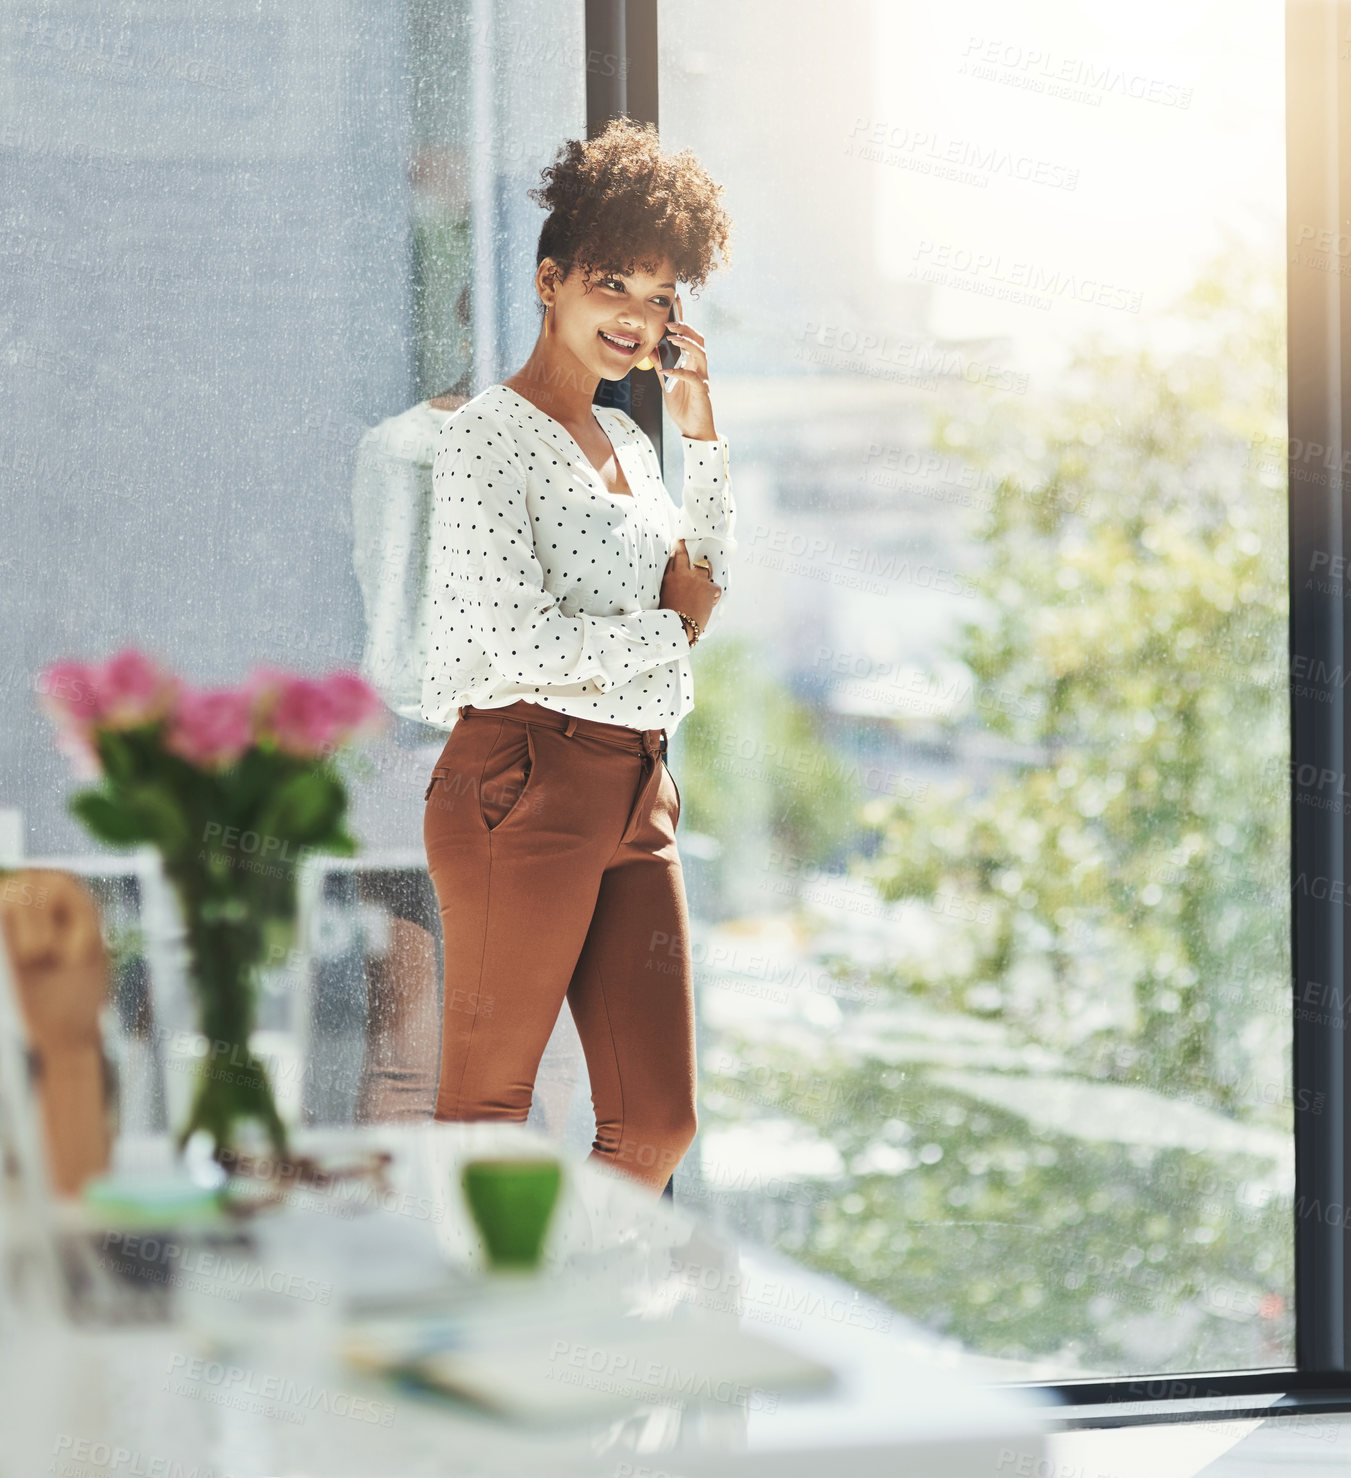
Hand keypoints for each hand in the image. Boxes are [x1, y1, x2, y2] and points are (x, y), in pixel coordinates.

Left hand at [658, 292, 717, 440]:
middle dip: (685, 327)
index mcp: (691, 363)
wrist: (693, 429)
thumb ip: (661, 366)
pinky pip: (692, 377)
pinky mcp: (701, 391)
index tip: (676, 300)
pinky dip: (678, 372)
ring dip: (686, 343)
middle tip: (670, 321)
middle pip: (699, 339)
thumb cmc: (683, 406)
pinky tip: (666, 371)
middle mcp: (699, 367)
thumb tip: (650, 349)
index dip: (683, 317)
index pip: (689, 335)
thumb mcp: (667, 383)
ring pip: (700, 353)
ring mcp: (702, 378)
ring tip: (672, 338)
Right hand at [660, 540, 720, 641]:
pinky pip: (716, 587)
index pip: (674, 557)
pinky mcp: (709, 588)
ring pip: (705, 568)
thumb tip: (677, 582)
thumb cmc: (670, 616)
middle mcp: (683, 574)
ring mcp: (697, 580)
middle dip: (685, 547)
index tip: (679, 543)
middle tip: (686, 543)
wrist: (678, 627)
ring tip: (704, 585)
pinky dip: (714, 596)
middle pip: (686, 556)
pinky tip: (709, 604)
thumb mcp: (665, 595)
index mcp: (670, 577)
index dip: (677, 549)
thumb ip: (671, 584)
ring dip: (705, 574)